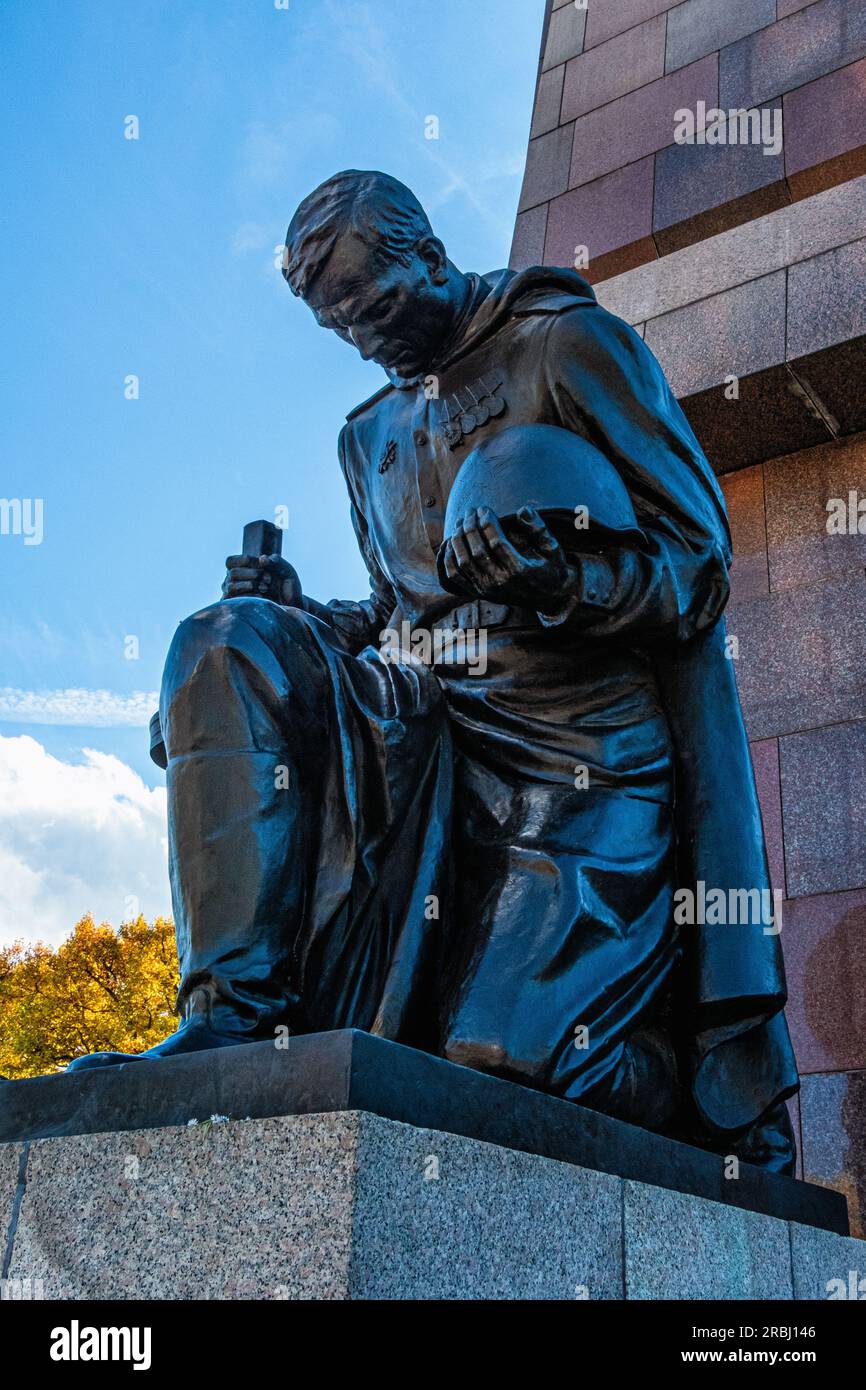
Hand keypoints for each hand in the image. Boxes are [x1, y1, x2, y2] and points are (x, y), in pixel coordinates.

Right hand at [222, 552, 301, 605]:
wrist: (291, 607)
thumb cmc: (286, 586)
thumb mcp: (285, 570)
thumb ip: (276, 562)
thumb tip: (262, 559)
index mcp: (242, 569)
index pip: (230, 562)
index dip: (245, 560)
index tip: (261, 565)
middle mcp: (234, 581)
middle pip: (232, 573)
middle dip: (252, 574)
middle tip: (268, 579)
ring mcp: (234, 595)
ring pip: (231, 587)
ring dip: (250, 585)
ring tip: (265, 588)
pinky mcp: (237, 607)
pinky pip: (233, 600)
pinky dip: (248, 597)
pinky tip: (261, 597)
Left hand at [439, 506, 578, 611]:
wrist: (549, 597)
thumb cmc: (551, 568)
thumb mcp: (552, 548)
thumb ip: (539, 528)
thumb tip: (523, 510)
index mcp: (519, 571)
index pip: (496, 542)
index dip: (488, 523)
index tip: (485, 508)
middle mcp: (500, 583)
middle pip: (477, 551)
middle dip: (471, 527)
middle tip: (470, 511)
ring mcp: (487, 590)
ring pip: (464, 563)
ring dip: (458, 540)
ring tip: (460, 521)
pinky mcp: (479, 593)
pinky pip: (456, 578)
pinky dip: (448, 560)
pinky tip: (450, 542)